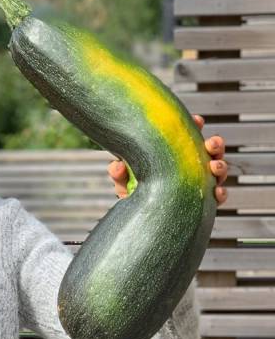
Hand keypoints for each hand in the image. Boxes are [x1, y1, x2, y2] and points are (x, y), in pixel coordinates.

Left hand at [108, 114, 227, 204]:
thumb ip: (120, 173)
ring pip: (219, 170)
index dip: (196, 125)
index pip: (189, 135)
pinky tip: (217, 192)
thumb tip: (117, 166)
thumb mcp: (124, 181)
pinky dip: (221, 193)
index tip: (197, 121)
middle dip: (215, 144)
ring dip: (220, 166)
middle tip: (211, 144)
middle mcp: (191, 164)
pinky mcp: (203, 201)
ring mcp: (200, 182)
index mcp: (176, 152)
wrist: (140, 217)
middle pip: (211, 150)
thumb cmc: (133, 191)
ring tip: (214, 167)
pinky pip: (218, 196)